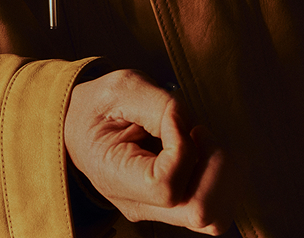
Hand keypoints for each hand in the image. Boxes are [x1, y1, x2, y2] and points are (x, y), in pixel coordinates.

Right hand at [63, 69, 233, 234]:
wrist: (83, 122)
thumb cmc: (101, 104)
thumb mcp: (121, 89)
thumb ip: (160, 105)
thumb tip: (191, 126)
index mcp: (115, 178)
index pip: (167, 187)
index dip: (181, 147)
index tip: (171, 115)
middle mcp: (140, 204)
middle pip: (200, 211)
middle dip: (213, 164)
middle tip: (196, 130)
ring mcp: (160, 209)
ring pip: (215, 214)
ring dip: (220, 170)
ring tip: (198, 138)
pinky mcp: (175, 203)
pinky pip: (216, 204)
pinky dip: (220, 174)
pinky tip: (201, 147)